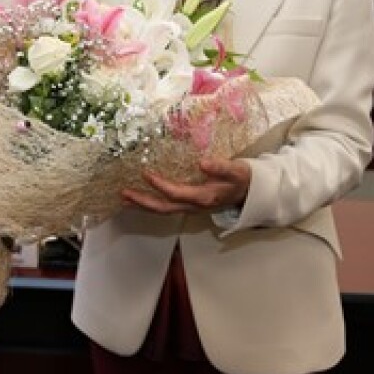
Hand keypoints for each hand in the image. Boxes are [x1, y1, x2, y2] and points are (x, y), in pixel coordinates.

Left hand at [122, 158, 250, 214]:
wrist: (248, 192)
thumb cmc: (240, 178)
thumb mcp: (236, 171)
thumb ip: (221, 168)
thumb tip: (203, 163)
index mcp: (204, 197)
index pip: (177, 193)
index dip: (161, 185)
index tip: (146, 174)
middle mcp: (194, 206)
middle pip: (165, 208)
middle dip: (143, 202)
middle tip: (124, 193)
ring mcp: (190, 208)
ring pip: (163, 211)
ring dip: (143, 205)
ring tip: (124, 198)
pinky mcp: (188, 206)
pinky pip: (166, 207)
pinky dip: (150, 204)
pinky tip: (138, 199)